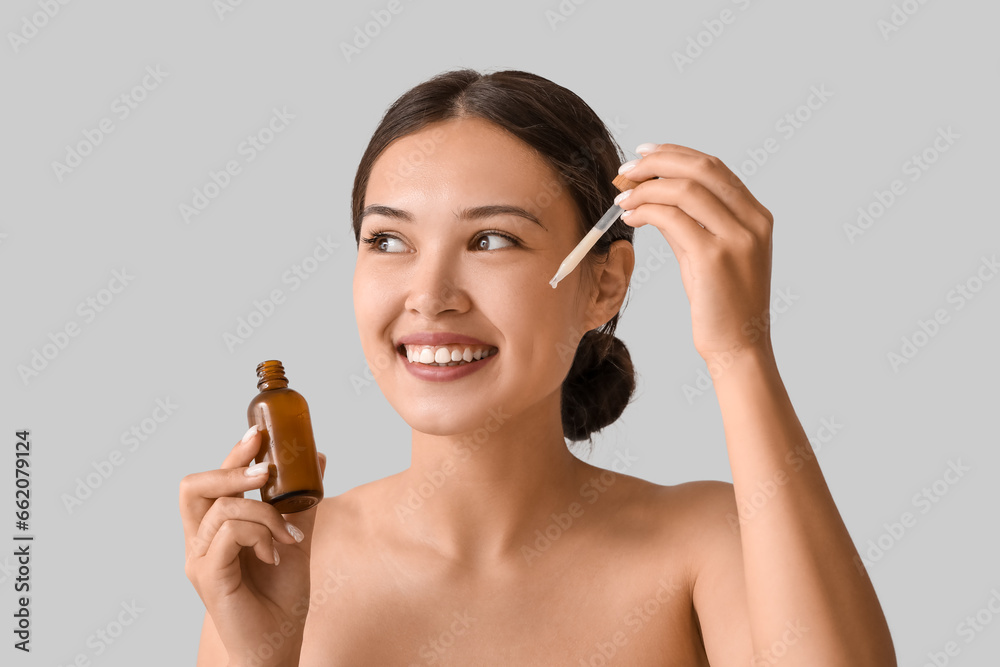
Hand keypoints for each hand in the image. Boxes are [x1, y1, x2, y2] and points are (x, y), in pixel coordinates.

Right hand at [179, 425, 327, 666]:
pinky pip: (230, 533)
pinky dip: (260, 534)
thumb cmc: (280, 600)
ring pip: (222, 507)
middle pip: (192, 486)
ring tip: (285, 536)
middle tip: (265, 471)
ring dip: (263, 513)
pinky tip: (276, 553)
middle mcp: (199, 543)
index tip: (259, 433)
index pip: (211, 483)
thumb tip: (316, 459)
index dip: (232, 453)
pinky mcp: (207, 575)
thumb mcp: (295, 541)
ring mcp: (199, 559)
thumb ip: (300, 504)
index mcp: (214, 532)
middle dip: (230, 468)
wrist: (277, 646)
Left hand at [616, 143, 774, 360]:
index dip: (675, 154)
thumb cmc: (721, 305)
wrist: (738, 347)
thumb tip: (655, 196)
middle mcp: (752, 222)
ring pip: (685, 190)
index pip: (714, 168)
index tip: (644, 153)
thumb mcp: (707, 255)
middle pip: (702, 169)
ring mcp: (737, 239)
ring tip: (621, 198)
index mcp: (756, 216)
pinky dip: (646, 211)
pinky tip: (630, 217)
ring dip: (646, 188)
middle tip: (626, 171)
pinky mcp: (715, 258)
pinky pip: (673, 218)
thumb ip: (689, 223)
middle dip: (658, 162)